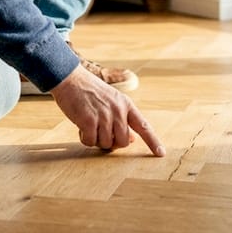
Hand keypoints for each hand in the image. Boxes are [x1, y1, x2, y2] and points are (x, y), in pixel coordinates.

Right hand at [49, 64, 165, 155]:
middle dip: (111, 143)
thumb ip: (123, 118)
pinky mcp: (89, 120)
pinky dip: (84, 139)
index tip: (161, 153)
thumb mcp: (112, 100)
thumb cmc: (90, 92)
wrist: (70, 79)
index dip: (153, 141)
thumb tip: (131, 139)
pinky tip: (80, 127)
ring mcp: (104, 115)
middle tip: (100, 133)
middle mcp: (118, 110)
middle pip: (122, 142)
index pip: (143, 126)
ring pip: (105, 144)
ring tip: (89, 125)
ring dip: (96, 140)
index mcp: (126, 104)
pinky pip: (90, 142)